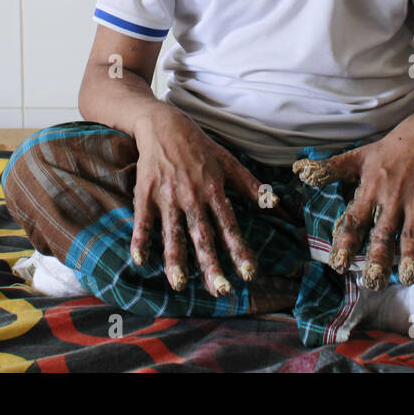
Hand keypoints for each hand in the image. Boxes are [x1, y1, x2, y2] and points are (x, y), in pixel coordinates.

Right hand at [130, 106, 276, 295]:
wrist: (162, 124)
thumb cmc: (198, 144)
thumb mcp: (227, 160)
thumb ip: (248, 183)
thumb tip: (273, 202)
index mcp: (213, 190)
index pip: (229, 226)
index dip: (239, 251)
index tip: (248, 274)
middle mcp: (191, 196)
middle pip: (203, 236)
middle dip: (211, 265)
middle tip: (221, 290)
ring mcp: (167, 196)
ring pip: (173, 234)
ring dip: (175, 260)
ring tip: (179, 284)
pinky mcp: (145, 194)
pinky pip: (142, 221)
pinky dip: (140, 240)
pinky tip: (140, 261)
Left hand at [292, 110, 413, 289]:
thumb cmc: (388, 148)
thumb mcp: (357, 156)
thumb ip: (329, 169)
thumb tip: (299, 172)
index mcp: (370, 190)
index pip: (355, 220)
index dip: (346, 242)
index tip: (339, 265)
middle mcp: (392, 198)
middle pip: (383, 233)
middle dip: (378, 259)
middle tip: (373, 283)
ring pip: (412, 233)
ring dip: (410, 257)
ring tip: (407, 279)